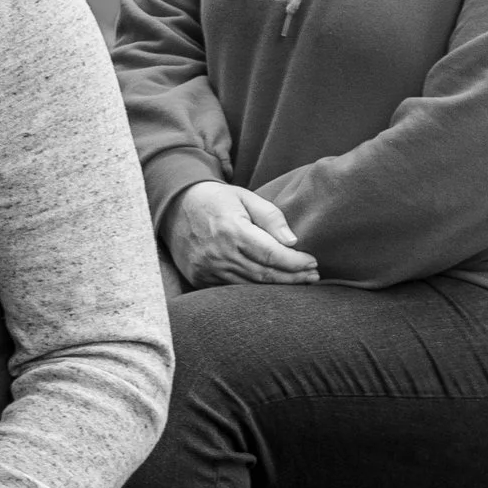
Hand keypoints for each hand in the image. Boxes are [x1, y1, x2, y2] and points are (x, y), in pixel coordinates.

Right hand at [165, 182, 318, 287]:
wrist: (174, 207)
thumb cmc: (216, 200)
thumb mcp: (245, 197)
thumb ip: (271, 217)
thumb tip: (293, 241)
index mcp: (232, 229)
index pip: (272, 254)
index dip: (295, 262)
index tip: (312, 262)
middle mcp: (219, 253)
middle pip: (265, 274)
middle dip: (293, 277)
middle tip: (313, 277)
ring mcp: (208, 269)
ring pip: (251, 286)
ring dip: (278, 287)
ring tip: (299, 282)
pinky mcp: (200, 278)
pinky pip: (233, 289)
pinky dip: (254, 290)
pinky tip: (271, 287)